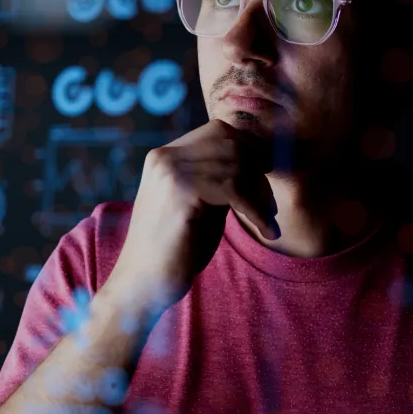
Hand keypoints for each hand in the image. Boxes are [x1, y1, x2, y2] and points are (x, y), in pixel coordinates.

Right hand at [113, 119, 277, 309]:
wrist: (142, 283)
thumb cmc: (175, 248)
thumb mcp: (199, 203)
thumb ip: (219, 179)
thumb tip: (259, 160)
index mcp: (164, 156)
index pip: (218, 130)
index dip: (249, 150)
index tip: (266, 178)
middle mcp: (164, 158)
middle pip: (230, 142)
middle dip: (257, 171)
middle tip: (269, 204)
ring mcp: (170, 173)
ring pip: (235, 165)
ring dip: (260, 194)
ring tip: (266, 220)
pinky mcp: (181, 194)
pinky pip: (234, 190)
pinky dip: (257, 211)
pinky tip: (267, 231)